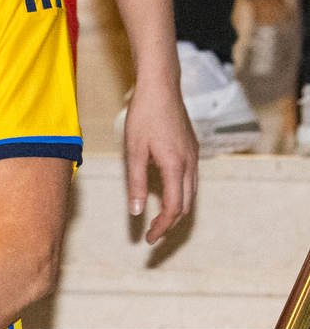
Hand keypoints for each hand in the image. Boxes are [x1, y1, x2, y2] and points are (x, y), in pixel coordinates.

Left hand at [122, 70, 196, 244]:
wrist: (161, 88)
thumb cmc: (144, 117)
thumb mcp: (134, 151)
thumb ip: (136, 183)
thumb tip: (136, 212)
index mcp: (176, 166)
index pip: (173, 208)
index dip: (162, 227)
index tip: (149, 239)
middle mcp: (190, 164)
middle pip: (186, 205)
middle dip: (170, 224)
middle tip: (152, 236)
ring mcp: (194, 156)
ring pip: (191, 194)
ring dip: (177, 210)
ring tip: (159, 222)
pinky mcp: (192, 149)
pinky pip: (191, 180)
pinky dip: (181, 195)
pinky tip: (167, 196)